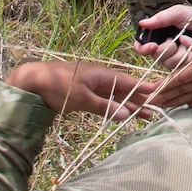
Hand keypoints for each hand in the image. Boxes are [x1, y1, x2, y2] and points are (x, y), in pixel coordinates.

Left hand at [6, 59, 160, 119]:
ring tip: (143, 115)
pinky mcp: (83, 94)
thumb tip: (126, 114)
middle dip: (140, 100)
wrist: (33, 81)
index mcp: (103, 75)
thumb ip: (105, 107)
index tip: (159, 94)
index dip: (143, 89)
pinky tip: (120, 114)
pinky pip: (104, 100)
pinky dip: (114, 107)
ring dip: (128, 106)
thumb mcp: (82, 98)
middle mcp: (100, 79)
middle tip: (155, 110)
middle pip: (124, 90)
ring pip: (115, 97)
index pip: (129, 82)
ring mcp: (92, 86)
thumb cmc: (58, 86)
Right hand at [136, 4, 191, 70]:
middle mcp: (162, 48)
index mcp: (157, 35)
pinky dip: (186, 57)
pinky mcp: (183, 64)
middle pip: (154, 56)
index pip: (140, 47)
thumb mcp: (177, 13)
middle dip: (165, 49)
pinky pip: (180, 66)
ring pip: (167, 63)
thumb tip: (142, 23)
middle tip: (174, 41)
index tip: (153, 46)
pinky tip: (191, 50)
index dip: (143, 49)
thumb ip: (161, 18)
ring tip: (186, 43)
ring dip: (177, 53)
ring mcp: (173, 57)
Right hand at [154, 40, 191, 107]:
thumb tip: (182, 39)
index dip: (168, 83)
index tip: (153, 90)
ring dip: (177, 101)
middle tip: (149, 104)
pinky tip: (183, 110)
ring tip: (161, 108)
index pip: (182, 76)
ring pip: (191, 96)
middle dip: (167, 95)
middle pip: (183, 88)